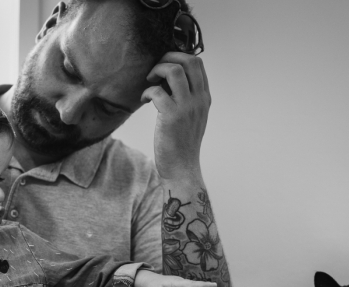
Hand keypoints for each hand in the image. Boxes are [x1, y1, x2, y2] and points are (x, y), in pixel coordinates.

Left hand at [141, 52, 210, 179]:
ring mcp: (187, 108)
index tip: (165, 66)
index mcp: (204, 98)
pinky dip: (147, 91)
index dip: (179, 57)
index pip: (198, 64)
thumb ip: (186, 98)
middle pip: (189, 61)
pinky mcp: (171, 117)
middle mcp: (198, 100)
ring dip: (157, 70)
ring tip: (150, 81)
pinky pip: (157, 91)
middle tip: (155, 69)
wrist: (182, 168)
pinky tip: (144, 99)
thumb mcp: (191, 117)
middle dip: (168, 57)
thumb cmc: (181, 143)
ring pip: (174, 71)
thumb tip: (168, 78)